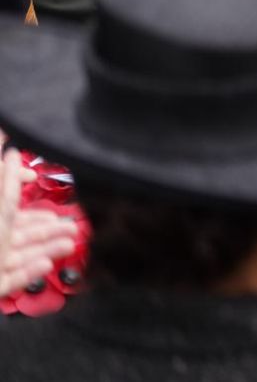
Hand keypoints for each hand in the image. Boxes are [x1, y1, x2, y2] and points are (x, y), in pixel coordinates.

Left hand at [0, 149, 78, 298]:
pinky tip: (46, 266)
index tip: (52, 204)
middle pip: (20, 234)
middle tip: (72, 225)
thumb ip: (8, 187)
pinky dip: (28, 274)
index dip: (35, 209)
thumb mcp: (2, 211)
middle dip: (49, 230)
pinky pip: (12, 280)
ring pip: (21, 256)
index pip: (11, 207)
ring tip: (70, 244)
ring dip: (47, 250)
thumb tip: (12, 154)